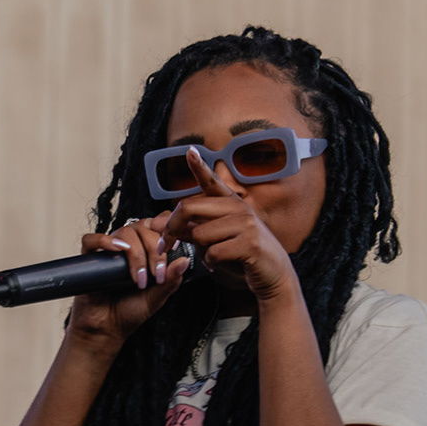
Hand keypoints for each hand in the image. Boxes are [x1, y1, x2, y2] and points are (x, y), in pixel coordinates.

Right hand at [64, 221, 189, 348]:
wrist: (107, 329)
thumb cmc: (130, 312)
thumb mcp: (157, 297)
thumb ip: (170, 280)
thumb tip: (184, 261)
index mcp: (146, 251)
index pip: (156, 225)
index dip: (165, 229)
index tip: (175, 246)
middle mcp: (128, 247)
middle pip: (142, 226)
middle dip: (154, 249)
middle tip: (156, 273)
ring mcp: (108, 251)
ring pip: (123, 231)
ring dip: (135, 252)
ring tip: (139, 277)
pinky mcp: (89, 259)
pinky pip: (91, 240)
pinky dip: (104, 240)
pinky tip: (117, 251)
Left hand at [154, 147, 298, 300]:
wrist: (273, 275)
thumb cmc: (241, 256)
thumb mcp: (212, 240)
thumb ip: (185, 230)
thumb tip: (153, 223)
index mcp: (230, 203)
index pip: (211, 181)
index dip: (199, 166)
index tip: (189, 150)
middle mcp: (238, 208)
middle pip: (189, 207)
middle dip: (172, 228)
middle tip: (165, 245)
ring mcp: (246, 224)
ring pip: (199, 234)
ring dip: (198, 251)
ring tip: (212, 256)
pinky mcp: (250, 244)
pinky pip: (212, 252)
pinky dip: (210, 263)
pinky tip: (220, 264)